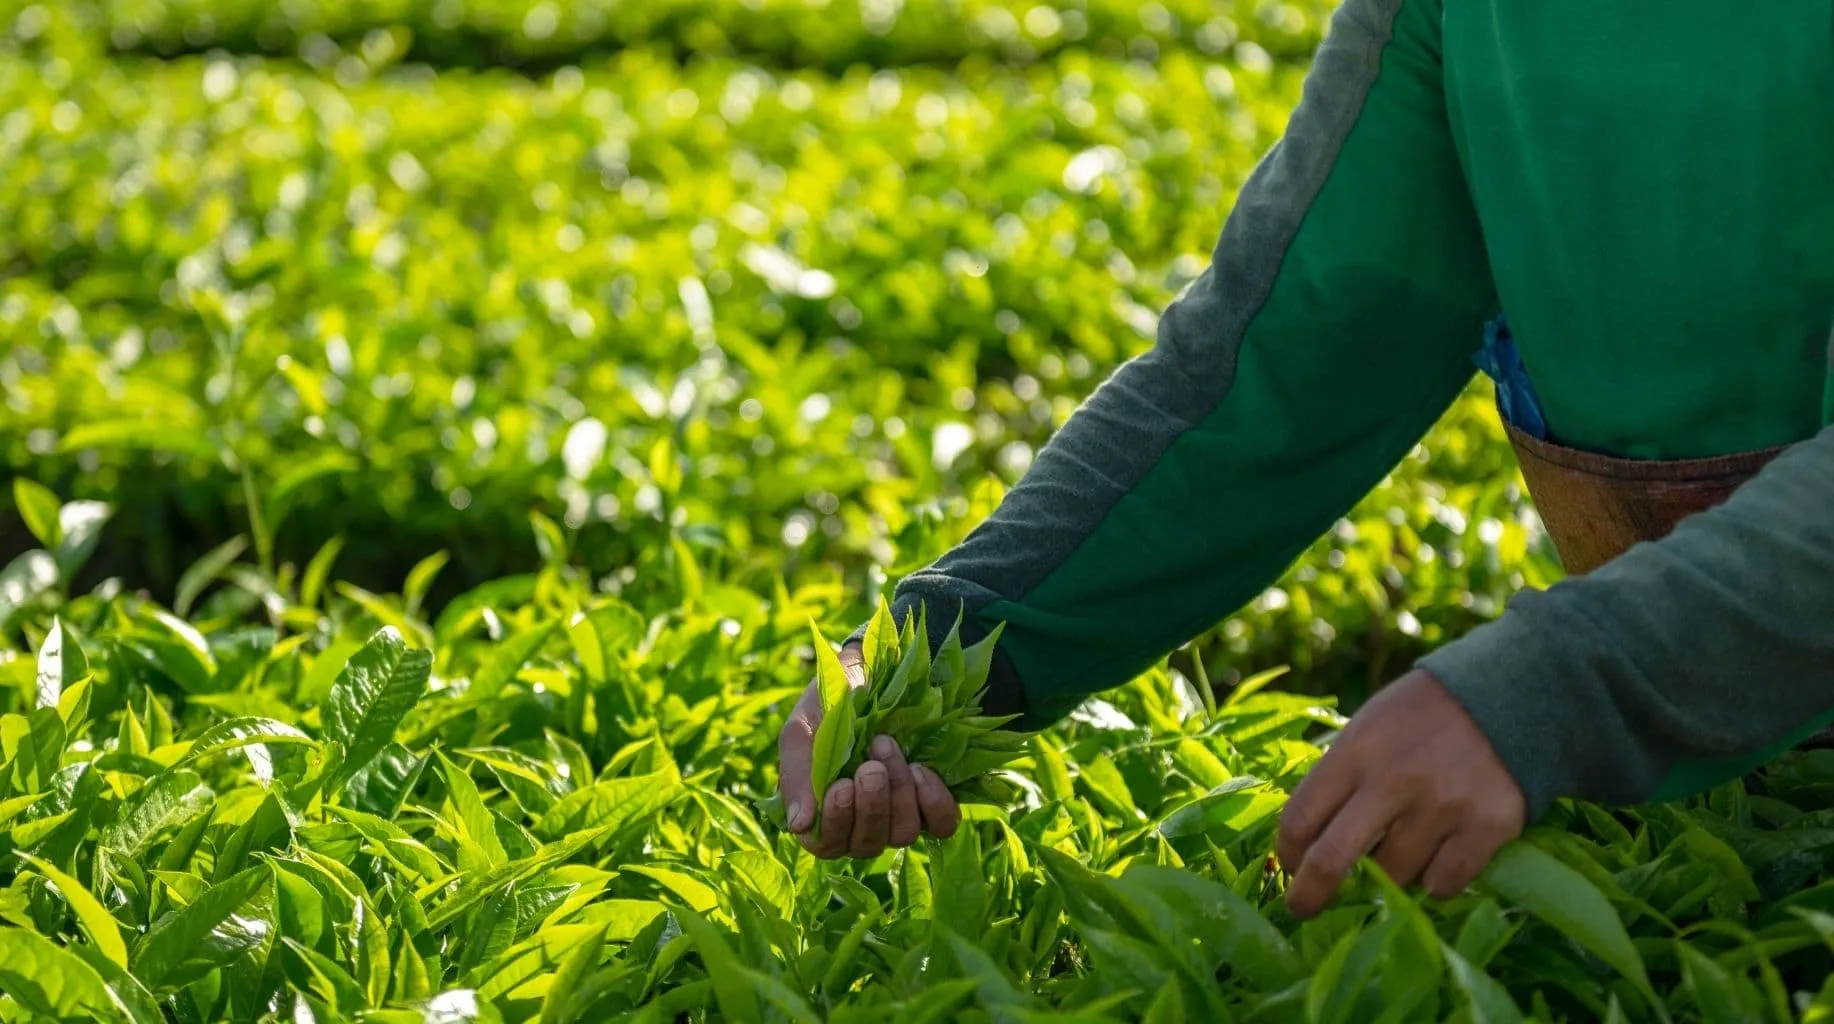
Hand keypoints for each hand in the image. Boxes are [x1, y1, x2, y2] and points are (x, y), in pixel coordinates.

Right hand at [776, 641, 961, 858]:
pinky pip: (941, 824)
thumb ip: (796, 777)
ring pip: (903, 834)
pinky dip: (933, 801)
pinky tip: (920, 769)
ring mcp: (899, 815)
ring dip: (899, 793)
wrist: (869, 670)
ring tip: (889, 748)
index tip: (842, 785)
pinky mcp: (932, 802)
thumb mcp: (802, 733)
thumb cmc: (827, 705)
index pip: (827, 845)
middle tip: (871, 763)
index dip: (837, 823)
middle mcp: (861, 823)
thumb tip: (800, 825)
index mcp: (823, 813)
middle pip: (868, 844)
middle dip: (872, 804)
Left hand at [1276, 668, 1525, 918]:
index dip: (1287, 852)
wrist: (1505, 697)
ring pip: (1392, 877)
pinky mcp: (1485, 828)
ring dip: (1387, 878)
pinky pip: (1443, 884)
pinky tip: (1439, 857)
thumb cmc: (1421, 717)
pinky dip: (1435, 881)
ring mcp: (1441, 808)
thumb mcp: (1368, 729)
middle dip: (1309, 894)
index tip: (1291, 865)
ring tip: (1398, 854)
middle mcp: (1392, 782)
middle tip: (1303, 908)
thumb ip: (1340, 778)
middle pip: (1331, 861)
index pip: (1300, 818)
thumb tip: (1309, 841)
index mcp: (1355, 753)